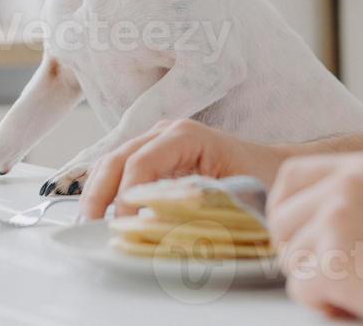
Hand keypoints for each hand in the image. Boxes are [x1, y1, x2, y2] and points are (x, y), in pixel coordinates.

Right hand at [79, 119, 286, 219]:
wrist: (273, 166)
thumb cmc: (262, 179)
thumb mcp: (236, 194)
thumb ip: (201, 208)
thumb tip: (164, 230)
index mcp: (186, 136)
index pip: (140, 163)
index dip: (126, 195)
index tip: (123, 225)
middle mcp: (165, 132)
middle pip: (117, 158)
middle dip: (98, 193)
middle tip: (88, 228)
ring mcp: (156, 142)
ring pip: (112, 162)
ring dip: (97, 192)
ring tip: (88, 225)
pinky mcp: (154, 156)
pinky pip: (122, 170)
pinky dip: (108, 191)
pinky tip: (103, 215)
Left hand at [268, 152, 362, 325]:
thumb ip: (351, 197)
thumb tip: (298, 218)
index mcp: (359, 167)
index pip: (291, 176)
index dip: (285, 209)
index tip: (296, 235)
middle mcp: (343, 186)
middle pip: (280, 221)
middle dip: (297, 252)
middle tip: (334, 274)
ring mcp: (336, 221)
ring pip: (289, 258)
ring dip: (316, 282)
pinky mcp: (334, 262)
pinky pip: (300, 289)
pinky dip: (324, 304)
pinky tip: (361, 303)